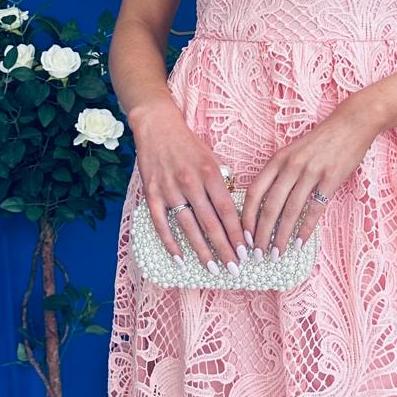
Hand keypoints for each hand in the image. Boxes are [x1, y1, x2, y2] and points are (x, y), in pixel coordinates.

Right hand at [130, 97, 248, 273]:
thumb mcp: (211, 159)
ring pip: (188, 227)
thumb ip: (220, 185)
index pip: (227, 210)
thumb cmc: (188, 145)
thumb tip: (233, 215)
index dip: (237, 233)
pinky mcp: (151, 193)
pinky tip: (180, 259)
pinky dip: (170, 243)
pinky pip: (161, 223)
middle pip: (210, 223)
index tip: (246, 252)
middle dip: (224, 249)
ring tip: (213, 269)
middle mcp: (190, 182)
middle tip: (234, 269)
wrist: (157, 126)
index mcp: (210, 173)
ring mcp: (169, 189)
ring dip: (202, 251)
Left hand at [242, 100, 378, 259]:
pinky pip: (315, 209)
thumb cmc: (320, 141)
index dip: (247, 217)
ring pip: (291, 211)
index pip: (255, 192)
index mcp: (278, 159)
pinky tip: (299, 242)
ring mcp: (312, 172)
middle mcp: (291, 166)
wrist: (351, 124)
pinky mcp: (331, 179)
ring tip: (277, 253)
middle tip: (257, 253)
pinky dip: (306, 229)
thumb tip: (263, 204)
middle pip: (270, 206)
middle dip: (261, 234)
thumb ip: (278, 173)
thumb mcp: (292, 151)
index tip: (244, 235)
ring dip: (282, 236)